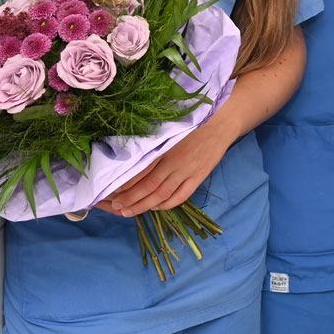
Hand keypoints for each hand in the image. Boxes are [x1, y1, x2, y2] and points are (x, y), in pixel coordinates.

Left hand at [97, 120, 231, 216]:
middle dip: (130, 199)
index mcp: (164, 148)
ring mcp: (187, 171)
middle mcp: (174, 162)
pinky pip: (181, 196)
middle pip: (148, 186)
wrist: (221, 121)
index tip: (112, 191)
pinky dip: (167, 204)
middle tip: (117, 207)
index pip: (140, 171)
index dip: (125, 184)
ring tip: (130, 212)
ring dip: (144, 205)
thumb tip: (131, 156)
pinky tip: (156, 207)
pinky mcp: (199, 177)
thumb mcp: (169, 128)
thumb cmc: (192, 122)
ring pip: (162, 194)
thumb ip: (152, 142)